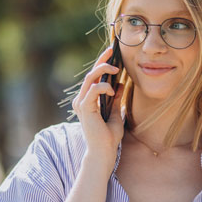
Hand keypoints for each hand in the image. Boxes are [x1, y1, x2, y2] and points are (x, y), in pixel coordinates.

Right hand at [71, 47, 124, 167]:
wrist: (104, 151)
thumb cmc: (108, 136)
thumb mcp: (116, 113)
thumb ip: (115, 99)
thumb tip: (120, 84)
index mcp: (88, 100)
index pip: (94, 78)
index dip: (102, 63)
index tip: (112, 53)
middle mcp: (82, 100)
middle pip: (91, 74)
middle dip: (102, 60)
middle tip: (113, 50)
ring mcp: (81, 104)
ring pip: (90, 79)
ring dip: (103, 70)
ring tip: (116, 68)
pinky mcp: (85, 108)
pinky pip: (93, 90)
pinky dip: (103, 87)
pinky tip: (112, 89)